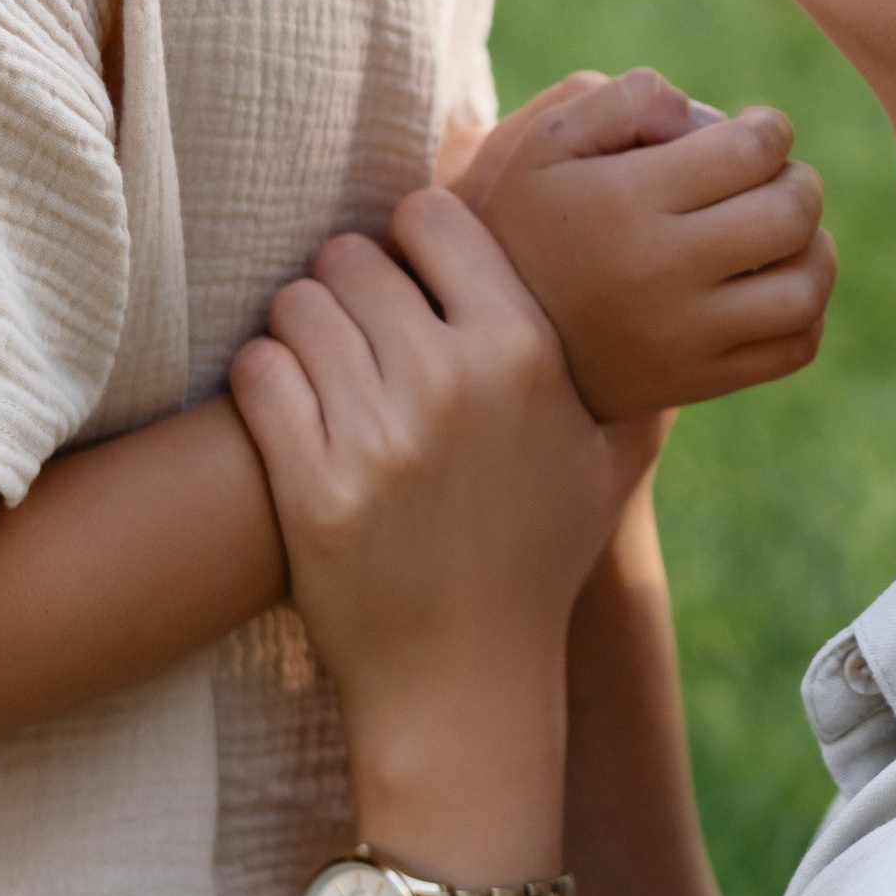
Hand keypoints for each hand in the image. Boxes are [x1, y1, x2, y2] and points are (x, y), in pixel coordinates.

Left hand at [229, 195, 628, 768]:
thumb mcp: (603, 457)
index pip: (432, 214)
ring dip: (300, 329)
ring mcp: (381, 435)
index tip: (409, 275)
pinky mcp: (313, 487)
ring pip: (296, 307)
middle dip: (347, 284)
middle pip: (352, 255)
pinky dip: (264, 381)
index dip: (410, 235)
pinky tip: (289, 407)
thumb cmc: (537, 557)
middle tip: (355, 328)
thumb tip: (636, 276)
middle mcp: (455, 381)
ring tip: (321, 366)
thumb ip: (621, 365)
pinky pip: (259, 374)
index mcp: (526, 352)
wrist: (464, 680)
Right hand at [444, 69, 834, 422]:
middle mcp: (659, 272)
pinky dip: (804, 310)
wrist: (492, 331)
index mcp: (625, 201)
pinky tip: (770, 285)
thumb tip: (708, 118)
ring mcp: (683, 336)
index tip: (748, 134)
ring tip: (780, 234)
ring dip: (813, 246)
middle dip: (797, 180)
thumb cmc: (530, 217)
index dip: (768, 128)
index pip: (755, 149)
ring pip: (806, 286)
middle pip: (792, 213)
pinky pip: (795, 346)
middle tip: (770, 180)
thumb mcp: (546, 140)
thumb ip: (626, 98)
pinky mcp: (697, 381)